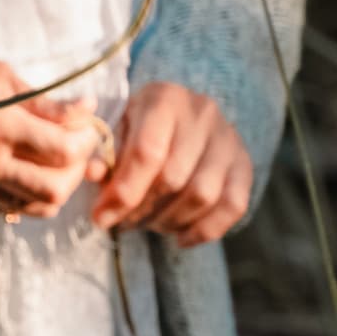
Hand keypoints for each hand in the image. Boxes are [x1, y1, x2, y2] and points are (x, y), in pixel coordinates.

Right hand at [0, 48, 100, 219]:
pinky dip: (28, 193)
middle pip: (55, 189)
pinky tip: (26, 170)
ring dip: (57, 187)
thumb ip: (48, 103)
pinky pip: (11, 208)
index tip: (89, 128)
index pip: (62, 150)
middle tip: (77, 150)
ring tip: (56, 164)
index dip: (87, 140)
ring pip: (37, 206)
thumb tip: (87, 111)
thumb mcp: (4, 78)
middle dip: (77, 170)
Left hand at [91, 82, 253, 244]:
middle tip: (124, 221)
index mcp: (164, 98)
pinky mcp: (245, 165)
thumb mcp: (116, 132)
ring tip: (149, 223)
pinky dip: (205, 230)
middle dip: (142, 210)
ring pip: (202, 195)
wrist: (184, 120)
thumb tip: (92, 173)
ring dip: (169, 221)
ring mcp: (229, 139)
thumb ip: (104, 155)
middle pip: (173, 178)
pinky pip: (233, 206)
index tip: (101, 217)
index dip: (123, 192)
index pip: (147, 152)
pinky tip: (181, 237)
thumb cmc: (140, 129)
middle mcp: (202, 113)